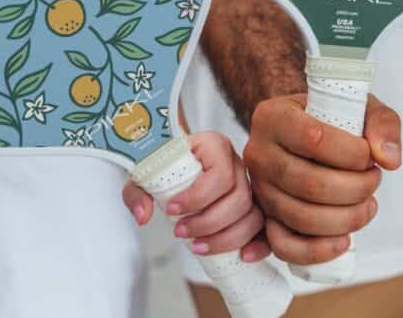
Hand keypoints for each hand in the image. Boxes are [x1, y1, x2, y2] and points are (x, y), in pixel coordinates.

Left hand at [122, 131, 270, 261]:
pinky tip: (242, 257)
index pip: (219, 173)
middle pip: (239, 198)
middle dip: (208, 222)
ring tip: (196, 247)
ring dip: (226, 238)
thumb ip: (137, 192)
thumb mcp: (144, 175)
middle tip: (179, 232)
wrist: (174, 166)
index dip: (198, 197)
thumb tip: (143, 216)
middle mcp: (237, 163)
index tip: (171, 209)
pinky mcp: (254, 207)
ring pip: (252, 215)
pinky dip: (259, 244)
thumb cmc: (163, 168)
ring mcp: (249, 185)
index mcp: (214, 145)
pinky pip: (265, 227)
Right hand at [243, 93, 401, 266]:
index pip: (314, 138)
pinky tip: (344, 240)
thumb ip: (382, 122)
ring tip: (367, 203)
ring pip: (303, 217)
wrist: (300, 130)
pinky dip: (318, 250)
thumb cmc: (329, 118)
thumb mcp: (357, 106)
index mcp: (273, 117)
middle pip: (310, 184)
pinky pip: (285, 245)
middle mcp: (258, 153)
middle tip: (374, 179)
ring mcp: (259, 189)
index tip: (369, 155)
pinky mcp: (265, 218)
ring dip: (348, 218)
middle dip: (356, 188)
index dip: (352, 154)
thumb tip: (388, 159)